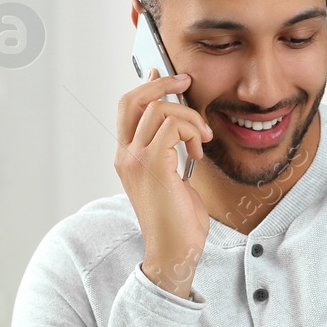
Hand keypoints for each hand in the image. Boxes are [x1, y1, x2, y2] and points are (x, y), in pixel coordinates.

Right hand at [114, 70, 212, 298]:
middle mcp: (125, 155)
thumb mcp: (171, 177)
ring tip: (201, 139)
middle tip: (187, 82)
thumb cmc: (177, 220)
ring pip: (160, 109)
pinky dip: (192, 132)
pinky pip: (173, 125)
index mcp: (127, 157)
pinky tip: (198, 152)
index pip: (128, 108)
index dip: (148, 86)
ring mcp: (136, 159)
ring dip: (189, 117)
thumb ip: (171, 150)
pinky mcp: (153, 164)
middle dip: (163, 84)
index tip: (168, 75)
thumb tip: (180, 125)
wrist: (174, 251)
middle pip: (134, 99)